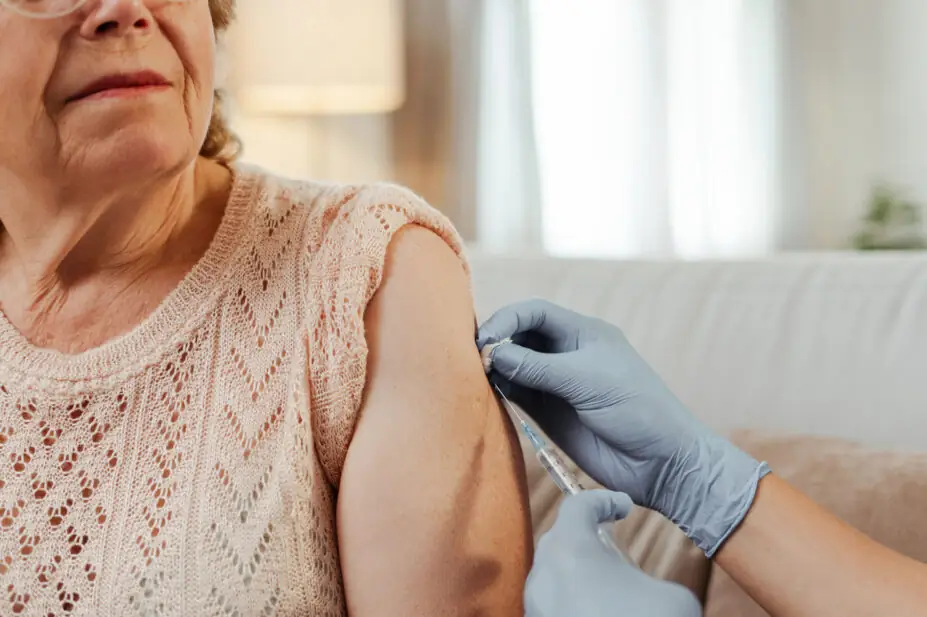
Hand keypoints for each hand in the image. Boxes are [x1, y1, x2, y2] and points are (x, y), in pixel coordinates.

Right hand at [478, 299, 769, 555]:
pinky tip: (488, 393)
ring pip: (515, 366)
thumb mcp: (586, 380)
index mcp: (583, 333)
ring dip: (495, 367)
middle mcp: (567, 354)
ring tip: (476, 376)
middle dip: (497, 341)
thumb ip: (538, 367)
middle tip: (476, 358)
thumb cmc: (636, 409)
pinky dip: (500, 391)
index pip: (536, 313)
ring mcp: (557, 384)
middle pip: (521, 336)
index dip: (507, 319)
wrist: (661, 461)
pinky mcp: (550, 414)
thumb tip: (493, 354)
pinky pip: (518, 395)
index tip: (486, 338)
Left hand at [525, 490, 702, 616]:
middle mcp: (544, 575)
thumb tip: (642, 589)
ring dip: (579, 574)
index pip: (577, 505)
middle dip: (586, 537)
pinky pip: (553, 606)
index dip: (603, 501)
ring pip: (553, 575)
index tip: (624, 508)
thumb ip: (651, 579)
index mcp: (570, 551)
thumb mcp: (672, 597)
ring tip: (611, 588)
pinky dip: (573, 602)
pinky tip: (598, 612)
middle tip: (614, 545)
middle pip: (560, 539)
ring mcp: (535, 607)